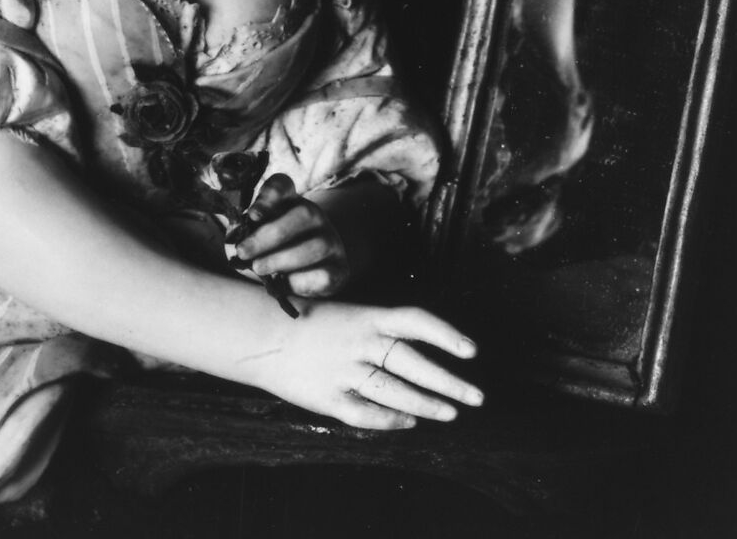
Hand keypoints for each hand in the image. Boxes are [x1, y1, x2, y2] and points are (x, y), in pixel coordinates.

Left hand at [227, 173, 348, 297]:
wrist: (312, 269)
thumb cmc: (277, 248)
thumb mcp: (261, 234)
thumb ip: (250, 232)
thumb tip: (237, 244)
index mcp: (291, 201)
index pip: (283, 185)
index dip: (269, 197)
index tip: (252, 215)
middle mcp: (315, 216)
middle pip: (303, 214)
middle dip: (269, 235)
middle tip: (244, 251)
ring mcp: (331, 241)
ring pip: (316, 246)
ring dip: (282, 259)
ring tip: (258, 267)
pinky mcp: (339, 268)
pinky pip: (324, 274)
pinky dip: (300, 281)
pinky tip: (283, 283)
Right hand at [258, 300, 482, 429]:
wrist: (258, 335)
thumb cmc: (307, 321)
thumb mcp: (347, 314)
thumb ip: (380, 331)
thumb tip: (422, 350)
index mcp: (366, 316)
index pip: (415, 321)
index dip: (446, 334)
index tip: (473, 351)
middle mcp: (359, 343)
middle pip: (414, 364)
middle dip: (449, 383)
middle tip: (478, 397)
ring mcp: (345, 372)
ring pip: (396, 394)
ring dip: (427, 405)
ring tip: (451, 413)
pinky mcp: (329, 398)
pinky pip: (367, 415)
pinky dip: (391, 421)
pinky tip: (409, 423)